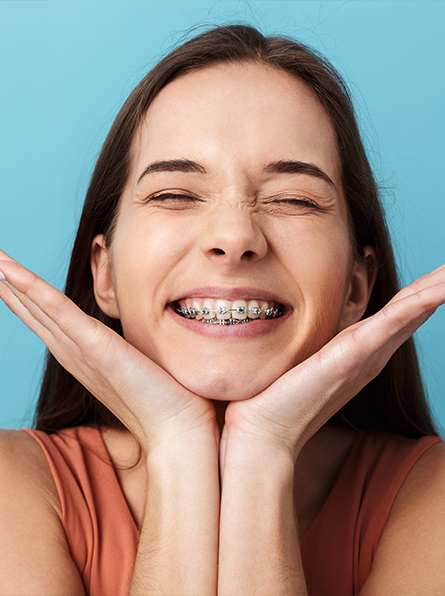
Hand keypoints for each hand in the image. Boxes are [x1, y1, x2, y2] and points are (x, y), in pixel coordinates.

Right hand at [0, 251, 216, 452]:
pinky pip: (56, 311)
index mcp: (81, 354)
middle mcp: (72, 351)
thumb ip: (127, 349)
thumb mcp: (138, 363)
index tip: (4, 271)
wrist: (177, 429)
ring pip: (36, 306)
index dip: (23, 293)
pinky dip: (30, 289)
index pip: (44, 317)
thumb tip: (135, 338)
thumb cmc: (164, 399)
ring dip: (10, 280)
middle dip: (8, 284)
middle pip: (31, 310)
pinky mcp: (95, 346)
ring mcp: (80, 349)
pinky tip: (9, 271)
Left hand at [222, 264, 444, 462]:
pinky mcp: (352, 355)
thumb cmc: (278, 398)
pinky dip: (421, 302)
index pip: (401, 312)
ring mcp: (366, 354)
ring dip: (439, 287)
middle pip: (415, 308)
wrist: (265, 432)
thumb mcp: (302, 358)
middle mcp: (372, 353)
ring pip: (413, 310)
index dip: (424, 290)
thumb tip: (302, 321)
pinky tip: (442, 286)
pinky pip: (394, 321)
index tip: (442, 272)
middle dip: (440, 284)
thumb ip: (314, 341)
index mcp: (362, 351)